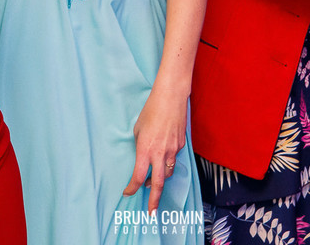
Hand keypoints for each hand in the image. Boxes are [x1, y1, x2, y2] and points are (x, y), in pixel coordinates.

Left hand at [123, 84, 186, 211]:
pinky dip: (167, 162)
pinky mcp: (181, 145)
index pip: (138, 176)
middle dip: (154, 200)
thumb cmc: (151, 110)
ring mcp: (172, 150)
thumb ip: (140, 145)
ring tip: (153, 182)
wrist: (171, 97)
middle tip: (151, 212)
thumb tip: (142, 156)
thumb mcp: (138, 129)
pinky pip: (173, 158)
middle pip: (158, 183)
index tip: (128, 192)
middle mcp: (159, 153)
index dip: (132, 187)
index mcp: (145, 149)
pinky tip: (163, 155)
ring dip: (160, 180)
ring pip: (168, 172)